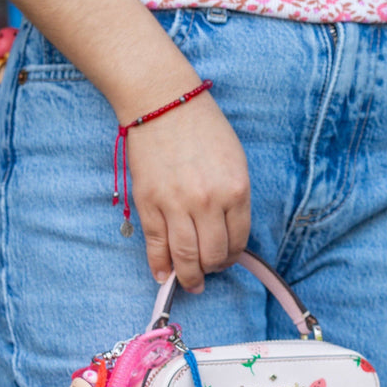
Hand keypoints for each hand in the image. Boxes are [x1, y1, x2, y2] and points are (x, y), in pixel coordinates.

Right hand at [125, 94, 250, 291]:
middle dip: (212, 269)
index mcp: (236, 191)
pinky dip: (159, 265)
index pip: (238, 240)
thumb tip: (227, 233)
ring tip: (191, 283)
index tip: (227, 259)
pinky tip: (163, 276)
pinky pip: (155, 244)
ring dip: (188, 277)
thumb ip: (234, 199)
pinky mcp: (148, 203)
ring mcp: (176, 204)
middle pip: (212, 254)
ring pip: (184, 256)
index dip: (233, 256)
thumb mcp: (235, 162)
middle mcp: (207, 202)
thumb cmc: (204, 129)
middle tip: (209, 273)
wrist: (163, 103)